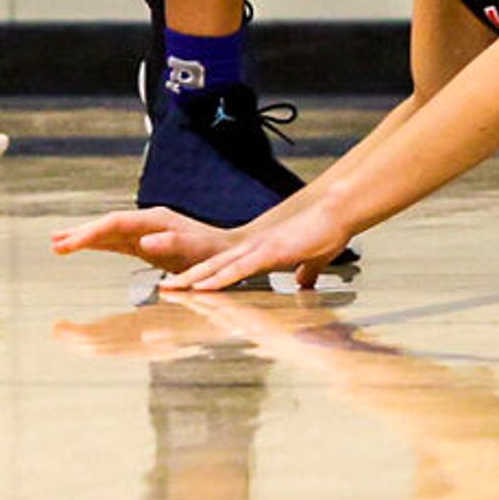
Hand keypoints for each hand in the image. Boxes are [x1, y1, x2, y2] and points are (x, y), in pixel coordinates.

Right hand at [50, 205, 236, 273]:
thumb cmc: (214, 255)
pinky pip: (115, 242)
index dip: (91, 233)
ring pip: (107, 232)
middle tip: (54, 244)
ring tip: (56, 243)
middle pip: (107, 225)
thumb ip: (171, 245)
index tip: (70, 243)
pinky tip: (81, 246)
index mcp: (156, 221)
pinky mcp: (146, 244)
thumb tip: (144, 241)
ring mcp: (145, 232)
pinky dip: (96, 244)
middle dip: (80, 234)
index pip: (116, 224)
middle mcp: (147, 223)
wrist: (230, 253)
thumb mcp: (195, 252)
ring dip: (83, 237)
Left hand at [170, 195, 356, 293]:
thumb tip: (305, 283)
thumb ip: (306, 271)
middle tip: (161, 289)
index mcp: (259, 251)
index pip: (222, 266)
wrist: (338, 210)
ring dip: (192, 279)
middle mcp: (252, 248)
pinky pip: (238, 270)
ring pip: (217, 267)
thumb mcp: (312, 258)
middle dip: (185, 279)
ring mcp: (258, 249)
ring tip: (168, 288)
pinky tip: (202, 288)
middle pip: (211, 266)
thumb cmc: (327, 231)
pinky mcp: (269, 253)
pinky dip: (218, 280)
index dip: (201, 277)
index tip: (182, 286)